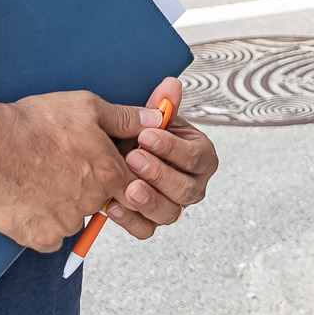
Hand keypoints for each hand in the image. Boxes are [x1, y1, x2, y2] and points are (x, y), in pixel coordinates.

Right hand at [0, 90, 147, 251]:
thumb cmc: (35, 123)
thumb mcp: (85, 106)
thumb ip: (124, 117)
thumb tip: (155, 119)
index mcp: (108, 172)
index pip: (134, 187)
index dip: (119, 177)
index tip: (100, 167)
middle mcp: (91, 202)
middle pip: (101, 202)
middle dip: (87, 188)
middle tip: (63, 167)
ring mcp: (65, 224)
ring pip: (74, 219)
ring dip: (63, 205)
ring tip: (41, 179)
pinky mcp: (38, 238)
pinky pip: (49, 237)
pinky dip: (41, 223)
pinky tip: (29, 199)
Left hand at [100, 77, 219, 240]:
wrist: (119, 156)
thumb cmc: (140, 137)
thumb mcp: (150, 121)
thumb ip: (160, 107)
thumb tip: (170, 84)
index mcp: (201, 157)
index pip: (195, 157)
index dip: (171, 148)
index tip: (146, 137)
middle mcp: (194, 185)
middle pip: (185, 189)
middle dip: (158, 174)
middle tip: (133, 158)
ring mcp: (174, 207)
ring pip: (169, 213)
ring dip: (147, 200)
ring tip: (126, 188)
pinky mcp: (152, 222)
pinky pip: (146, 229)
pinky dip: (130, 220)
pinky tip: (112, 206)